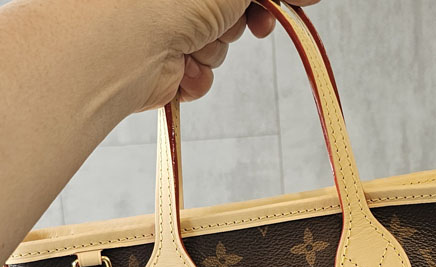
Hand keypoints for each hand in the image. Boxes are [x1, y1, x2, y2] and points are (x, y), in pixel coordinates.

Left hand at [141, 0, 320, 110]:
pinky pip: (197, 73)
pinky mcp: (159, 64)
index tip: (299, 1)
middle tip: (255, 24)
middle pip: (228, 9)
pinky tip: (181, 67)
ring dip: (213, 49)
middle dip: (239, 21)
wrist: (122, 45)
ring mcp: (162, 27)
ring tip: (194, 42)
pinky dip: (196, 75)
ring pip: (215, 44)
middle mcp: (169, 0)